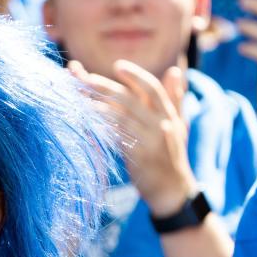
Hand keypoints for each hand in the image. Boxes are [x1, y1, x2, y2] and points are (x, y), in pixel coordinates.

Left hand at [69, 59, 195, 215]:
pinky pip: (117, 137)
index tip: (117, 65)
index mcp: (169, 114)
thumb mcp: (178, 125)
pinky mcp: (140, 156)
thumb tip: (174, 71)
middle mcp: (161, 123)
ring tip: (78, 98)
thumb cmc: (170, 156)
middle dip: (107, 87)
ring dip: (98, 106)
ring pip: (121, 117)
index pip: (152, 88)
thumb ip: (175, 98)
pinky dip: (102, 128)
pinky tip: (87, 121)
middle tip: (86, 78)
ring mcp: (151, 140)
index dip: (135, 75)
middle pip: (131, 99)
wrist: (173, 190)